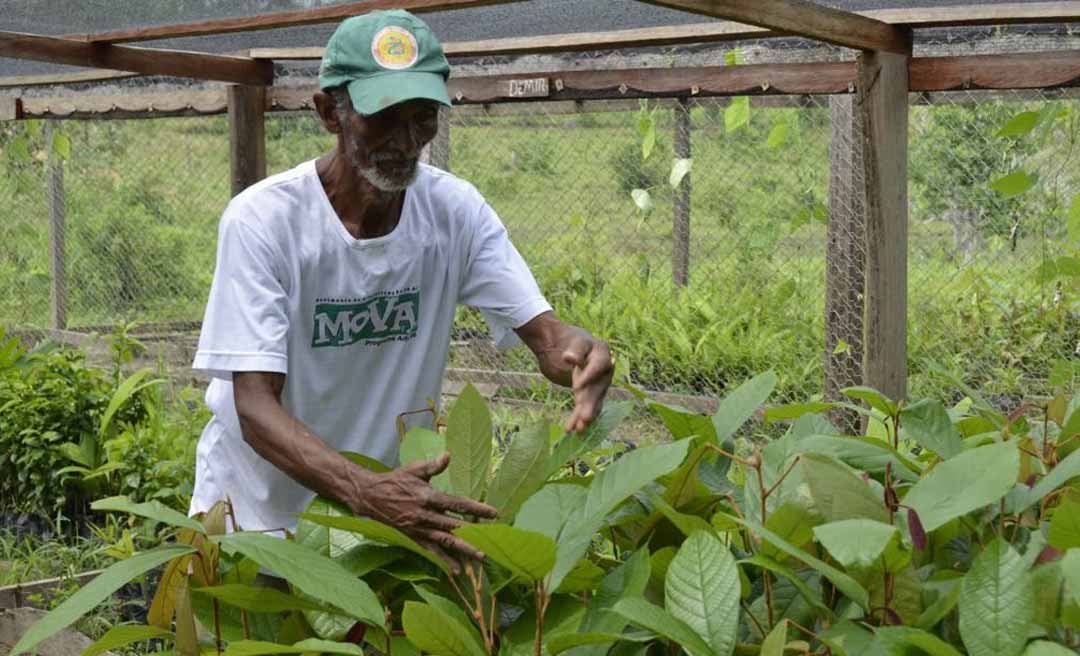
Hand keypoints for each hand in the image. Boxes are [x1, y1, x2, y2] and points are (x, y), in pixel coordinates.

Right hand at [349, 453, 496, 573]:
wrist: (371, 497)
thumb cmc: (395, 480)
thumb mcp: (414, 469)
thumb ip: (433, 465)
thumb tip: (448, 455)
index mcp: (428, 497)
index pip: (457, 503)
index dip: (476, 509)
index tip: (493, 513)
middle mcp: (425, 516)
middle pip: (454, 526)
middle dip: (474, 534)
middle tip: (493, 540)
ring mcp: (420, 529)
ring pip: (446, 542)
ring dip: (464, 550)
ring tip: (481, 557)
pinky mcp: (414, 538)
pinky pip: (432, 552)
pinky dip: (445, 561)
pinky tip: (457, 571)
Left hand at [561, 333, 614, 433]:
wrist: (573, 347)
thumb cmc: (575, 341)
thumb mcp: (575, 342)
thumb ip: (574, 350)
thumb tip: (568, 358)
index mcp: (603, 354)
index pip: (598, 366)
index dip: (589, 377)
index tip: (576, 387)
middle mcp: (604, 373)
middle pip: (598, 389)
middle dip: (591, 404)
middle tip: (585, 417)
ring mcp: (598, 385)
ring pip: (593, 402)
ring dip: (586, 416)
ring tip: (580, 429)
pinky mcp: (589, 395)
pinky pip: (584, 407)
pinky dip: (578, 418)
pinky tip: (572, 429)